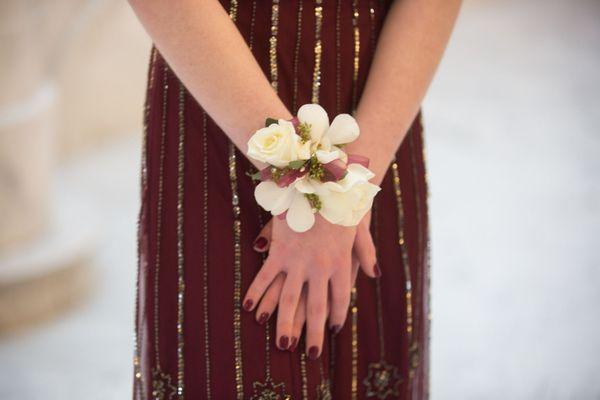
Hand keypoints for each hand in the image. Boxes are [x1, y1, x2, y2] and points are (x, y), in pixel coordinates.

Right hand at [245, 212, 378, 357]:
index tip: (334, 331)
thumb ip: (366, 253)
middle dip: (314, 333)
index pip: (339, 299)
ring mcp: (298, 260)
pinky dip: (258, 294)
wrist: (317, 178)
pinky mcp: (279, 250)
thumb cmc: (341, 200)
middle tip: (312, 354)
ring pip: (290, 299)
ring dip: (285, 323)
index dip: (337, 317)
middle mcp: (319, 267)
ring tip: (282, 344)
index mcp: (340, 263)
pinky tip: (251, 310)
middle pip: (316, 307)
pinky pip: (266, 277)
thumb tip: (375, 275)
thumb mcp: (358, 228)